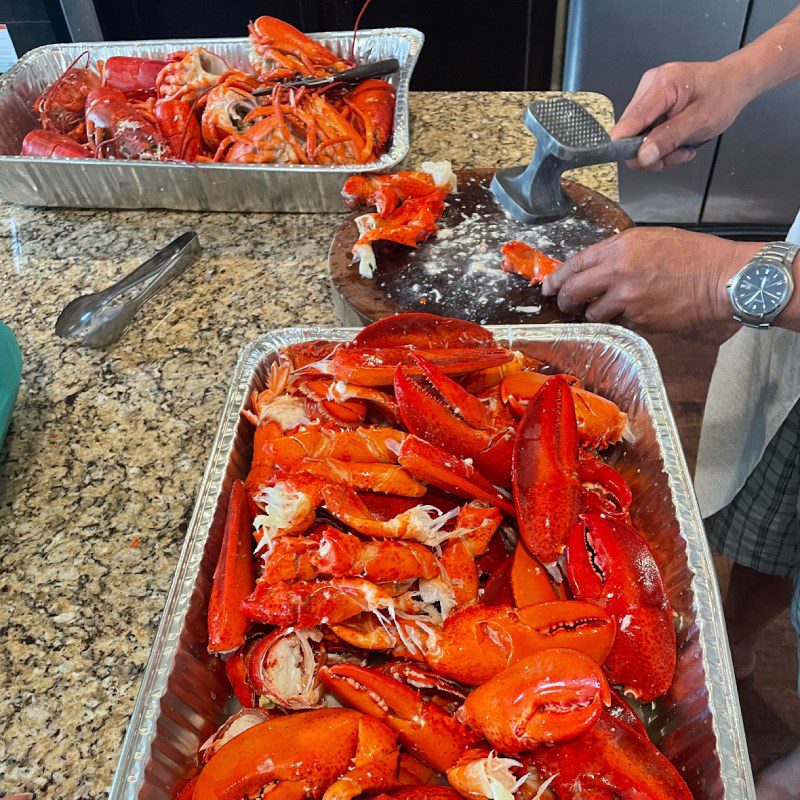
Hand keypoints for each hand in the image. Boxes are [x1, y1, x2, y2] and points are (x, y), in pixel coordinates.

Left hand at [541, 228, 762, 332]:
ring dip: (594, 313)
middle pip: (574, 289)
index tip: (547, 286)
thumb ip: (620, 251)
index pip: (576, 263)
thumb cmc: (692, 256)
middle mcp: (618, 270)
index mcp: (621, 246)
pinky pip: (618, 322)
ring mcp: (627, 297)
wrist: (720, 279)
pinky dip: (621, 320)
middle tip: (564, 304)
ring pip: (593, 311)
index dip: (557, 277)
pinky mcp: (638, 318)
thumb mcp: (652, 240)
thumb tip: (594, 266)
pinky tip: (636, 313)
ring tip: (607, 309)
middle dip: (564, 299)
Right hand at [613, 59, 750, 169]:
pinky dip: (661, 145)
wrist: (734, 83)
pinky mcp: (650, 107)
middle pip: (630, 134)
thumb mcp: (701, 121)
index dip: (626, 146)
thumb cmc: (723, 96)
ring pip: (637, 139)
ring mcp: (647, 97)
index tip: (643, 161)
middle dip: (652, 151)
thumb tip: (642, 157)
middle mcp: (648, 87)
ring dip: (659, 151)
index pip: (629, 122)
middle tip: (678, 154)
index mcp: (661, 85)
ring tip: (683, 149)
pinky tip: (679, 142)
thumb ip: (669, 138)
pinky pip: (645, 135)